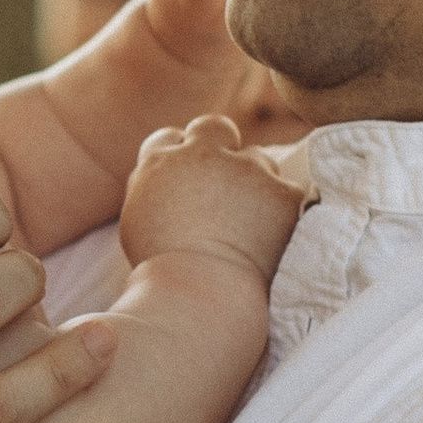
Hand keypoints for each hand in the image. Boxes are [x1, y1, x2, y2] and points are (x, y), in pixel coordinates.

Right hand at [117, 117, 302, 280]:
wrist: (200, 294)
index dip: (180, 155)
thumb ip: (151, 185)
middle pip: (215, 127)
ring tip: (249, 222)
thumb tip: (163, 172)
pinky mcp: (282, 193)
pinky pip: (287, 192)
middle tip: (223, 180)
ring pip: (257, 160)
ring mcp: (247, 171)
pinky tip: (273, 235)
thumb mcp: (136, 220)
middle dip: (220, 144)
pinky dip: (281, 210)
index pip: (171, 138)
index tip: (187, 177)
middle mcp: (204, 154)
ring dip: (254, 181)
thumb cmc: (160, 271)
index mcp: (161, 162)